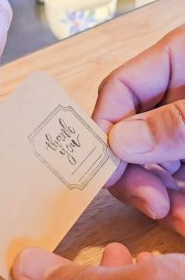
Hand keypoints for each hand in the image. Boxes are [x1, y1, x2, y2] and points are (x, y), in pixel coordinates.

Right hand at [93, 24, 184, 233]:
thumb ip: (174, 121)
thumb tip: (117, 142)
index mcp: (177, 61)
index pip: (119, 89)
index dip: (103, 128)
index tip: (103, 168)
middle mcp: (174, 95)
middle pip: (129, 133)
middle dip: (133, 172)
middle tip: (150, 202)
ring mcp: (184, 128)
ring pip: (152, 163)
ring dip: (159, 195)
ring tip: (178, 218)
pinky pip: (175, 179)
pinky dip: (177, 200)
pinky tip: (183, 216)